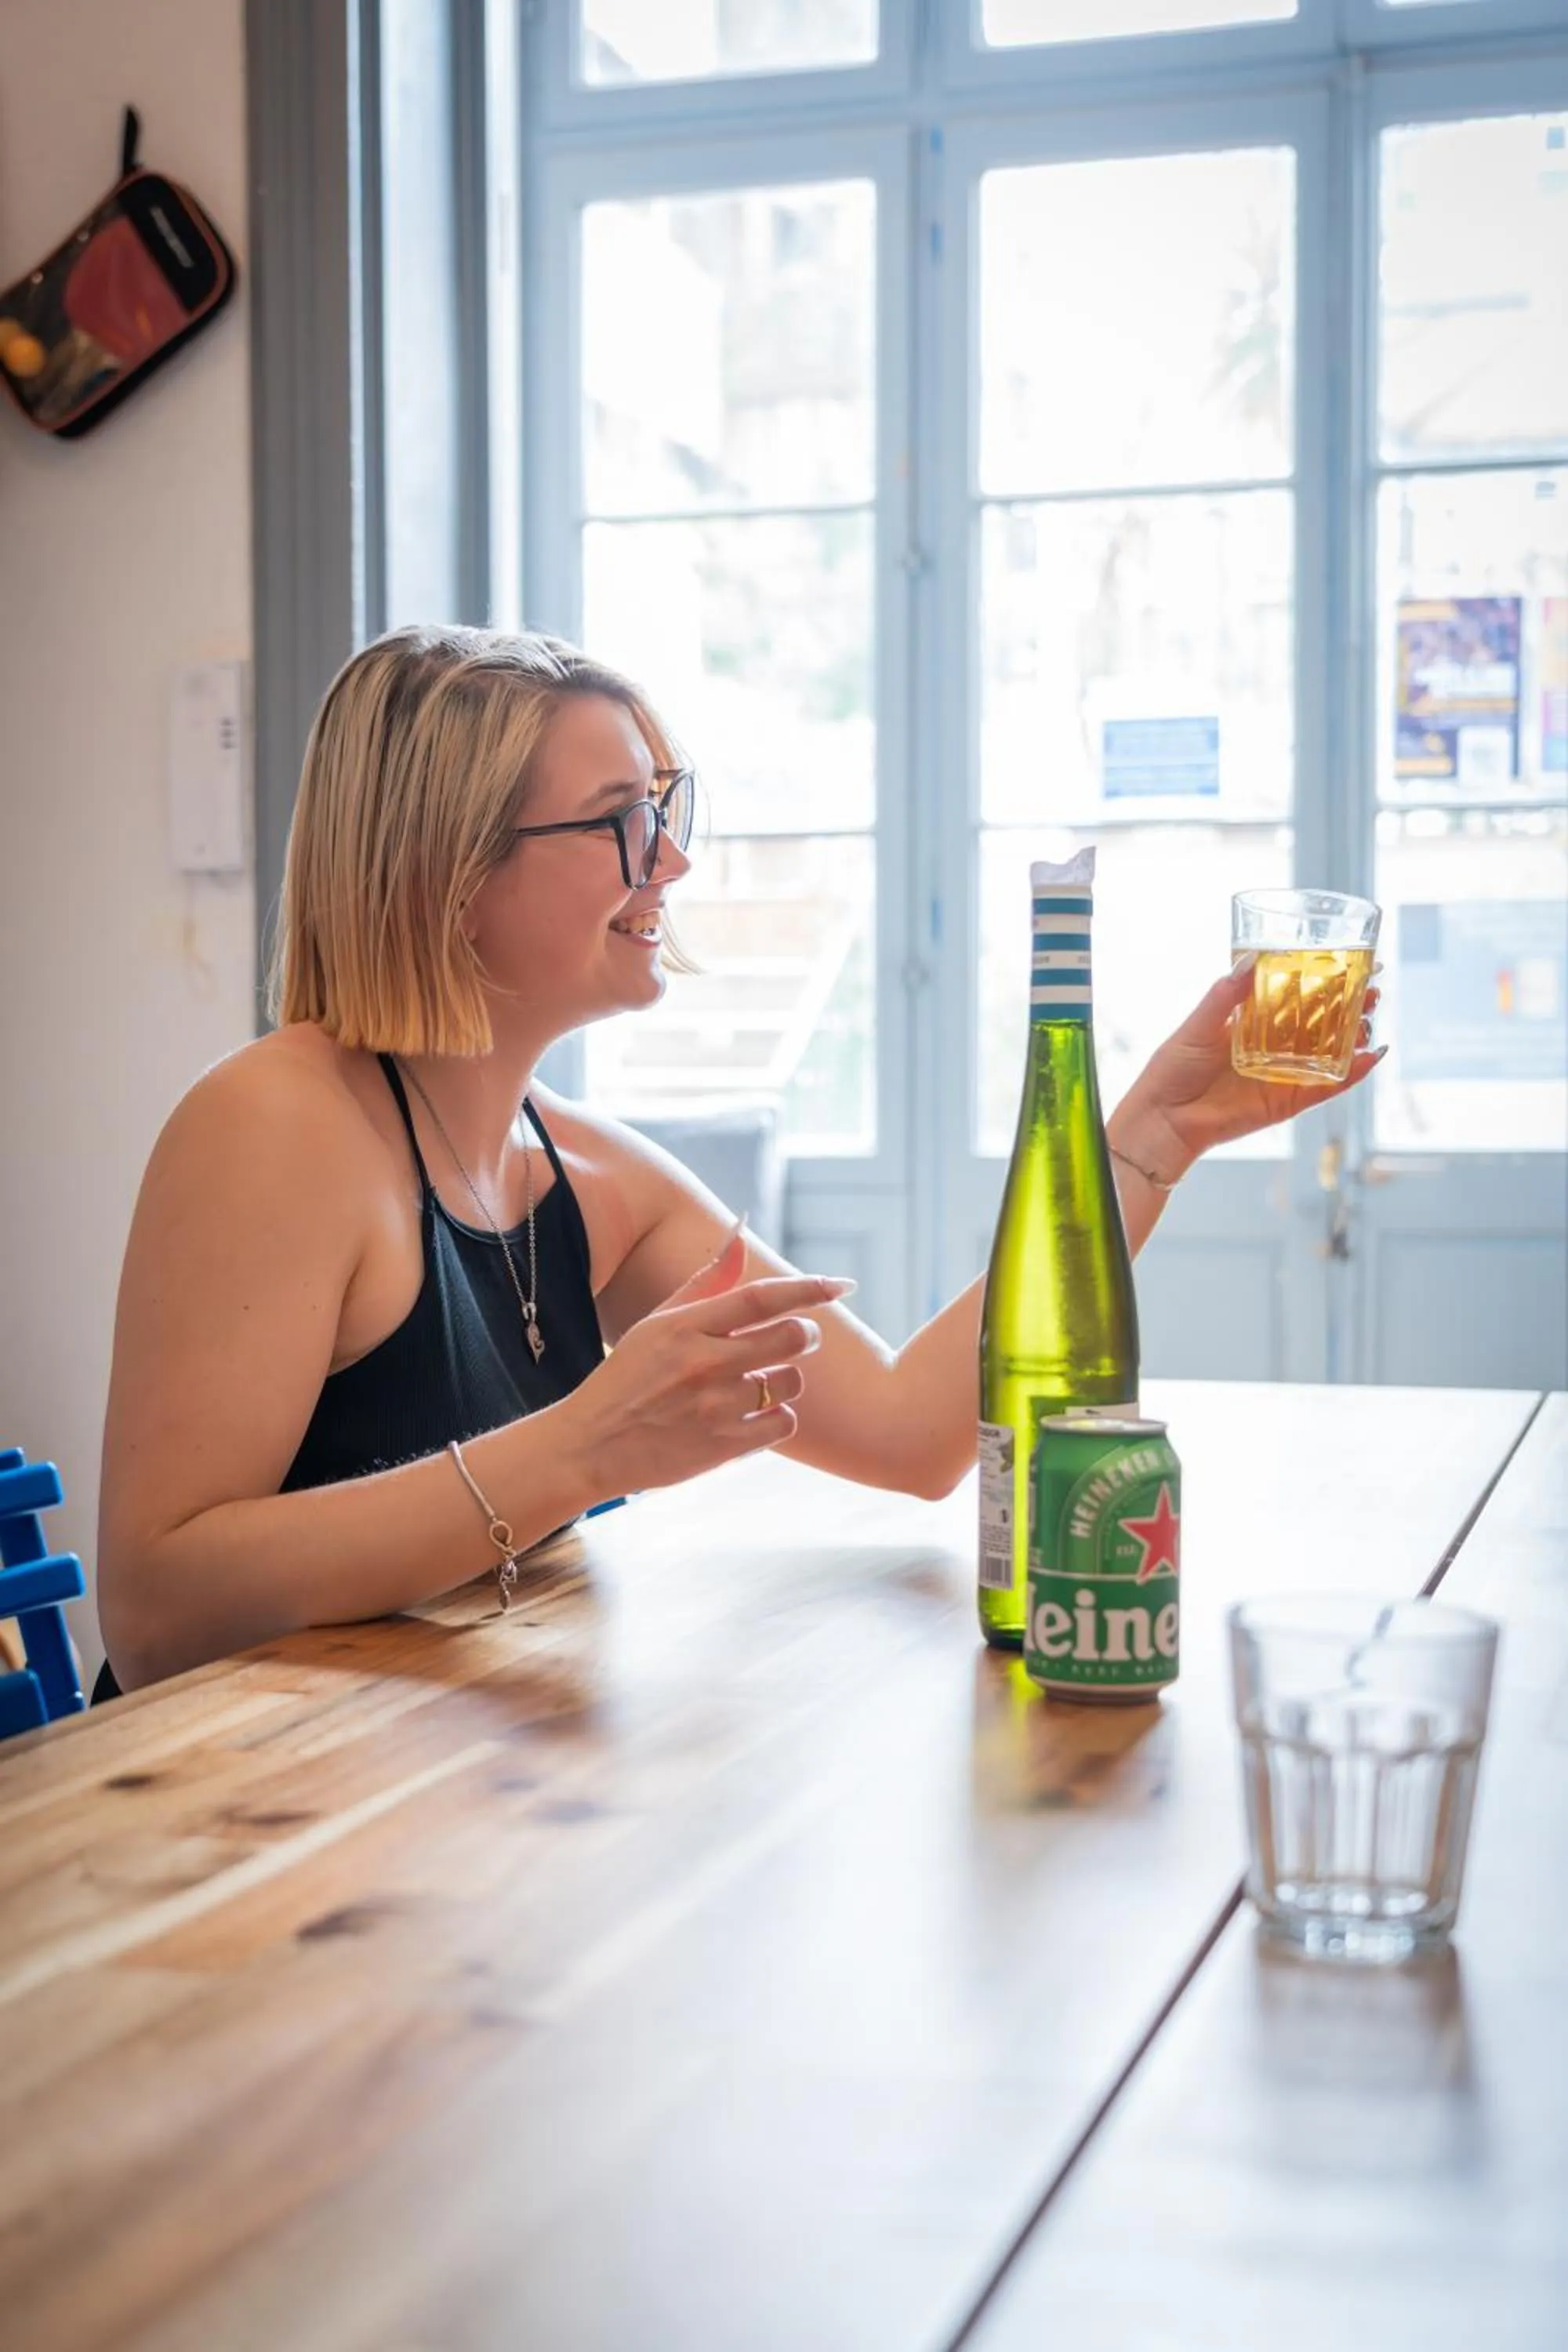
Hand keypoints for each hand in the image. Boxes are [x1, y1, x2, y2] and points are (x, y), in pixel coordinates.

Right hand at [556, 1226, 851, 1499]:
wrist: (591, 1447)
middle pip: (792, 1338)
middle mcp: (703, 1364)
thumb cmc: (626, 1378)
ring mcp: (715, 1407)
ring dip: (785, 1381)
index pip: (762, 1297)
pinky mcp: (724, 1447)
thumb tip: (741, 1232)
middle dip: (804, 1335)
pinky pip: (784, 1423)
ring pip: (792, 1382)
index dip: (809, 1288)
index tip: (842, 1285)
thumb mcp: (656, 1323)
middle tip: (794, 1339)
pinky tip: (751, 1416)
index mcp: (685, 1326)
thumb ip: (705, 1281)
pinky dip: (777, 1418)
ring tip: (755, 1384)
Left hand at [1111, 961, 1384, 1183]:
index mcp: (1255, 1019)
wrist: (1164, 1119)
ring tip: (1370, 1019)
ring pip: (1331, 1051)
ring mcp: (1285, 1072)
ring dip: (1355, 1036)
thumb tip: (1251, 960)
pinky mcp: (1289, 1099)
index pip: (1298, 994)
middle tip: (1373, 989)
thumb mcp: (1199, 1025)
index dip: (1326, 980)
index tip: (1354, 962)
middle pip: (1324, 1021)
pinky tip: (1369, 1057)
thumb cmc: (1173, 1070)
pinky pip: (1326, 1086)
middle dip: (1352, 1005)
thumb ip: (1226, 995)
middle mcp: (1274, 1044)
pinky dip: (1349, 1074)